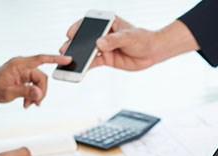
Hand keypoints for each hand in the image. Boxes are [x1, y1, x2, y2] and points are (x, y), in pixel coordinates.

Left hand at [0, 54, 70, 107]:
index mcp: (18, 64)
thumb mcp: (8, 92)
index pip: (40, 59)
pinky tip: (27, 102)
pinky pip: (35, 85)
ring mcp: (24, 71)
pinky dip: (33, 94)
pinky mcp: (24, 77)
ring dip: (36, 95)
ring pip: (39, 83)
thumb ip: (25, 92)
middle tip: (35, 103)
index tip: (67, 59)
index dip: (55, 59)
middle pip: (41, 77)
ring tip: (28, 104)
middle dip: (40, 92)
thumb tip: (39, 94)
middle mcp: (23, 66)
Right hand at [60, 17, 198, 71]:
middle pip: (84, 38)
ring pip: (87, 51)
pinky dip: (86, 66)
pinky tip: (79, 70)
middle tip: (64, 49)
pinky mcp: (106, 58)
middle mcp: (102, 34)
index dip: (77, 27)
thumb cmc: (142, 39)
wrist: (152, 52)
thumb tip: (99, 43)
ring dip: (78, 56)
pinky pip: (93, 62)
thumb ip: (113, 40)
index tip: (70, 33)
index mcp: (107, 22)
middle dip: (74, 44)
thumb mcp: (128, 37)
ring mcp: (103, 46)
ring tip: (68, 61)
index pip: (88, 22)